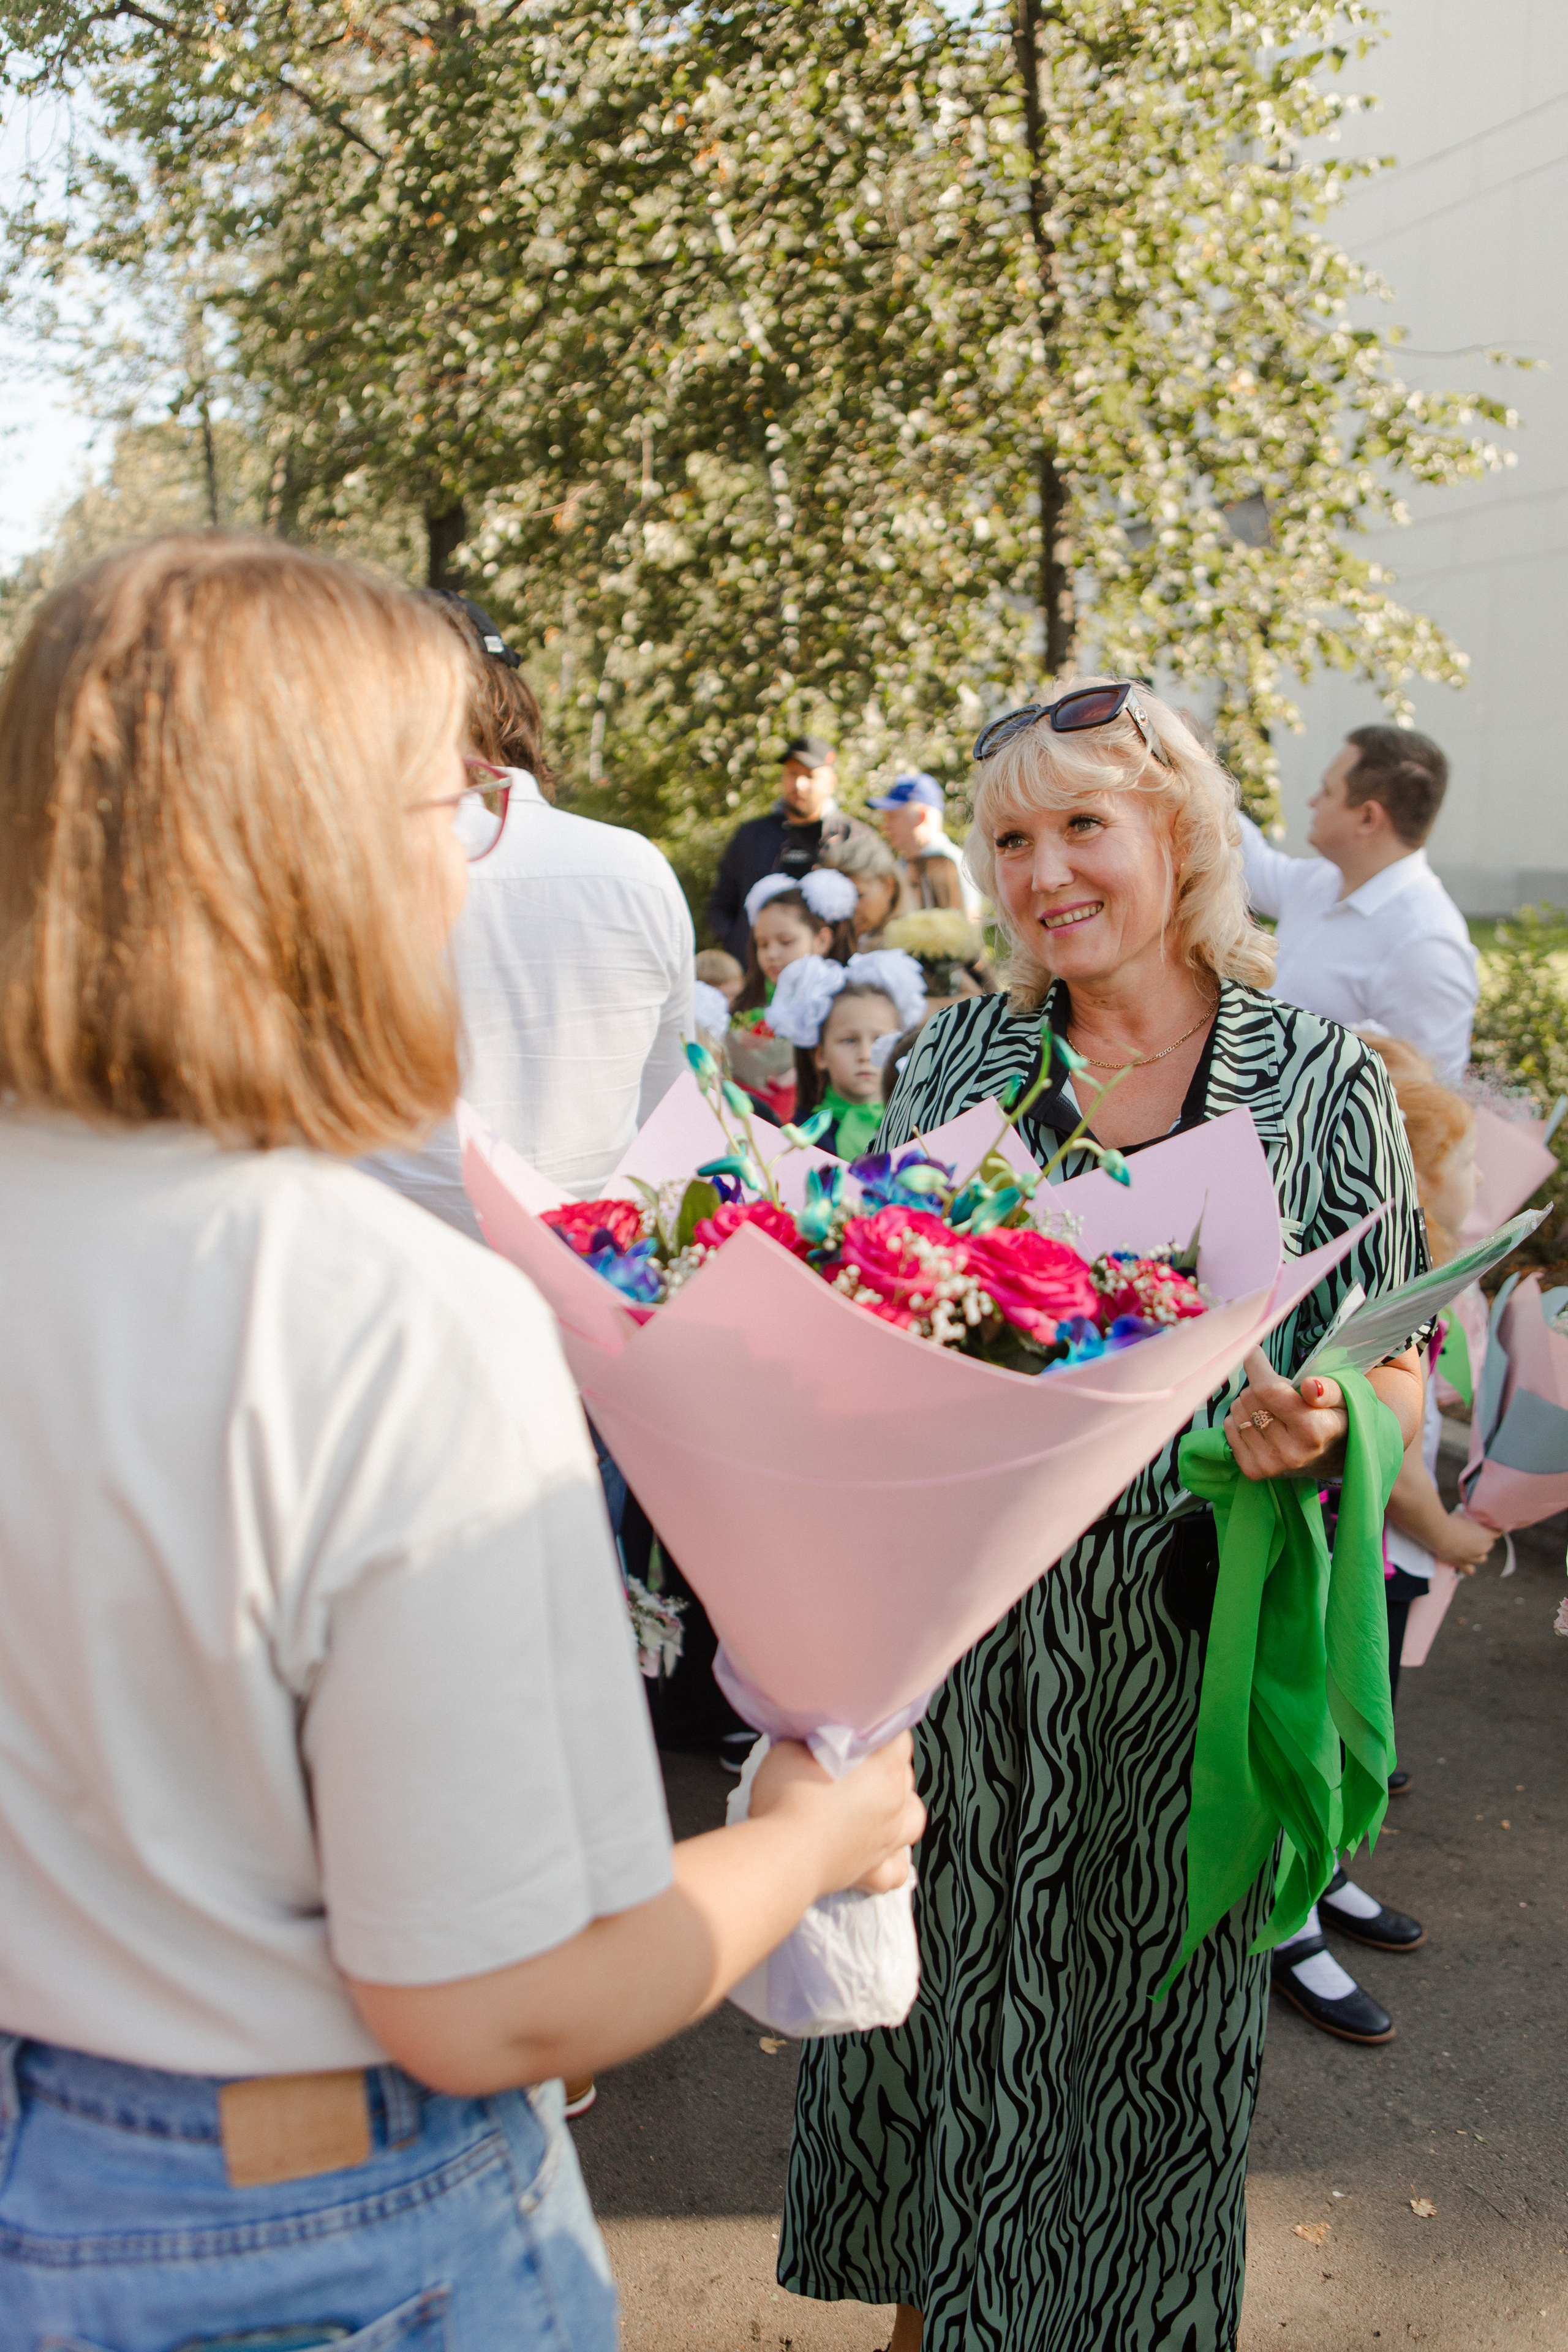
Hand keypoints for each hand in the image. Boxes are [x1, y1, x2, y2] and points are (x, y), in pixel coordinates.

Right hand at [749, 1732, 925, 1898]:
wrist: (780, 1857)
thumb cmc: (788, 1799)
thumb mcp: (790, 1748)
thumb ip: (809, 1739)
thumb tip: (810, 1737)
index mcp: (884, 1770)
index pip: (898, 1736)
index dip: (878, 1728)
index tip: (858, 1728)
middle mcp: (894, 1805)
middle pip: (904, 1775)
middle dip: (883, 1766)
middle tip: (851, 1763)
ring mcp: (887, 1842)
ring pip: (913, 1818)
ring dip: (900, 1808)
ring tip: (876, 1804)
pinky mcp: (873, 1874)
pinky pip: (896, 1868)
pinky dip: (890, 1859)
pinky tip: (876, 1852)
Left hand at [1224, 1347, 1347, 1483]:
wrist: (1334, 1456)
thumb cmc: (1335, 1418)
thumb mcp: (1343, 1398)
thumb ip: (1328, 1389)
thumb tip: (1311, 1385)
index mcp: (1313, 1430)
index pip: (1268, 1390)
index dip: (1256, 1366)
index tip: (1253, 1352)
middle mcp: (1290, 1452)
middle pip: (1250, 1398)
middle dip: (1260, 1387)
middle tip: (1280, 1394)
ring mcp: (1270, 1465)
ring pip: (1237, 1412)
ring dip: (1249, 1403)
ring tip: (1274, 1411)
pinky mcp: (1254, 1471)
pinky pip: (1229, 1429)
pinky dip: (1240, 1420)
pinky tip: (1261, 1424)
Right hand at [1433, 1509, 1496, 1572]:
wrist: (1440, 1534)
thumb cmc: (1452, 1522)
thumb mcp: (1462, 1515)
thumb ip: (1467, 1518)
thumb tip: (1465, 1517)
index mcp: (1487, 1535)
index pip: (1498, 1533)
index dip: (1493, 1529)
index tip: (1487, 1526)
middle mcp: (1483, 1548)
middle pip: (1490, 1545)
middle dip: (1484, 1540)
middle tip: (1474, 1534)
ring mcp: (1474, 1558)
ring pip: (1483, 1558)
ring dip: (1479, 1553)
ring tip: (1470, 1548)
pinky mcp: (1463, 1564)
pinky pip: (1470, 1570)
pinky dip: (1469, 1567)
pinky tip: (1465, 1561)